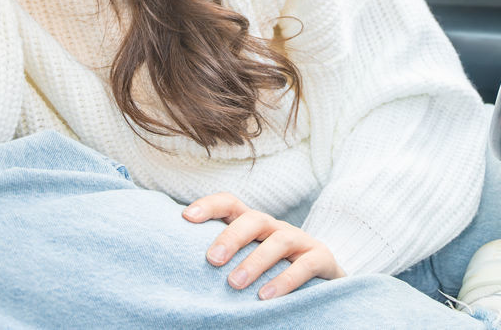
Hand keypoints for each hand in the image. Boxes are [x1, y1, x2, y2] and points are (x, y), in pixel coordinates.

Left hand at [183, 192, 345, 299]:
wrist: (323, 278)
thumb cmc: (272, 271)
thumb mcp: (247, 259)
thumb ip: (223, 259)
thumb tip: (177, 271)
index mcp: (253, 224)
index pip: (229, 203)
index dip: (208, 205)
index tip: (186, 218)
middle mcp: (275, 228)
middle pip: (253, 219)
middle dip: (231, 237)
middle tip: (211, 260)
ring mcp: (299, 240)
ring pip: (278, 241)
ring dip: (255, 262)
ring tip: (235, 285)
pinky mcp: (321, 258)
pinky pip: (305, 265)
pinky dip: (285, 280)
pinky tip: (266, 297)